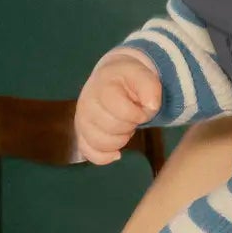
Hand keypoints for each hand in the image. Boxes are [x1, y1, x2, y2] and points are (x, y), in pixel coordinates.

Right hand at [75, 49, 161, 163]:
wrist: (110, 78)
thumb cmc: (128, 79)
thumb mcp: (143, 75)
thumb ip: (151, 88)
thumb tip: (151, 106)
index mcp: (103, 86)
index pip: (121, 110)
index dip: (138, 115)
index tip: (142, 109)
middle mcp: (86, 103)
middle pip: (111, 127)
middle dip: (129, 126)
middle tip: (133, 118)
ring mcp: (81, 119)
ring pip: (99, 142)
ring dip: (119, 140)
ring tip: (125, 129)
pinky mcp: (81, 133)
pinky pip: (88, 152)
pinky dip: (104, 157)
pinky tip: (116, 153)